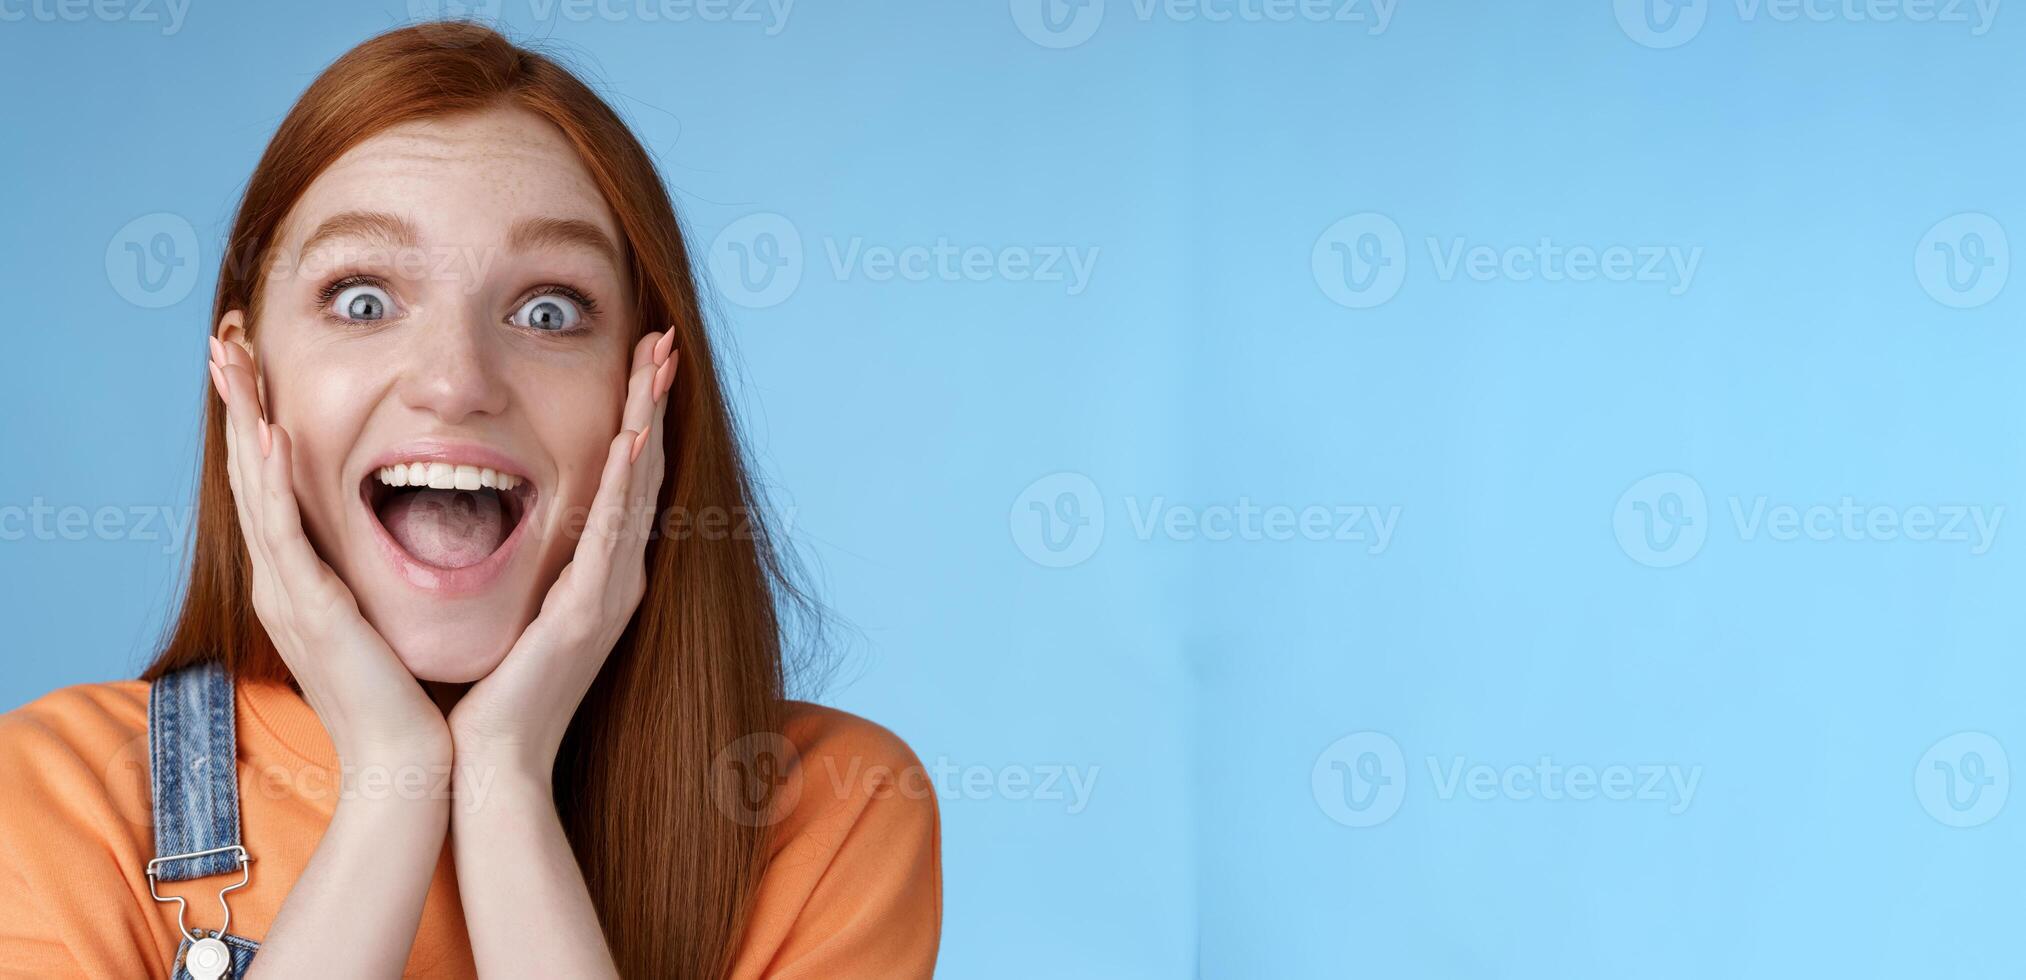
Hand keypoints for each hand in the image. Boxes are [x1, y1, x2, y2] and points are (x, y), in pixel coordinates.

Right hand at [208, 326, 448, 765]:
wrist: (405, 760)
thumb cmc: (404, 696)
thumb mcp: (380, 620)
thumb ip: (370, 582)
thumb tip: (392, 543)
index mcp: (301, 584)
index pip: (272, 491)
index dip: (258, 431)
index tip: (256, 374)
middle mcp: (283, 583)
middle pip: (251, 479)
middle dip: (238, 409)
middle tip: (222, 345)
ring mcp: (289, 593)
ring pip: (255, 491)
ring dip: (242, 423)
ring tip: (230, 366)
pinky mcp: (309, 606)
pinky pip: (283, 529)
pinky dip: (269, 478)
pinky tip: (264, 434)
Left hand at [446, 327, 677, 775]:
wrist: (493, 763)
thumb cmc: (494, 693)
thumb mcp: (519, 610)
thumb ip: (531, 567)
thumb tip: (510, 519)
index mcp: (601, 574)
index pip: (628, 478)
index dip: (638, 415)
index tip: (640, 360)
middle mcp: (619, 576)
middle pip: (646, 469)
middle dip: (653, 400)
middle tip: (664, 339)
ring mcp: (610, 593)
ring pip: (638, 488)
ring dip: (648, 421)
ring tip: (657, 366)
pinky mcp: (588, 611)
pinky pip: (612, 534)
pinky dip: (627, 484)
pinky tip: (634, 441)